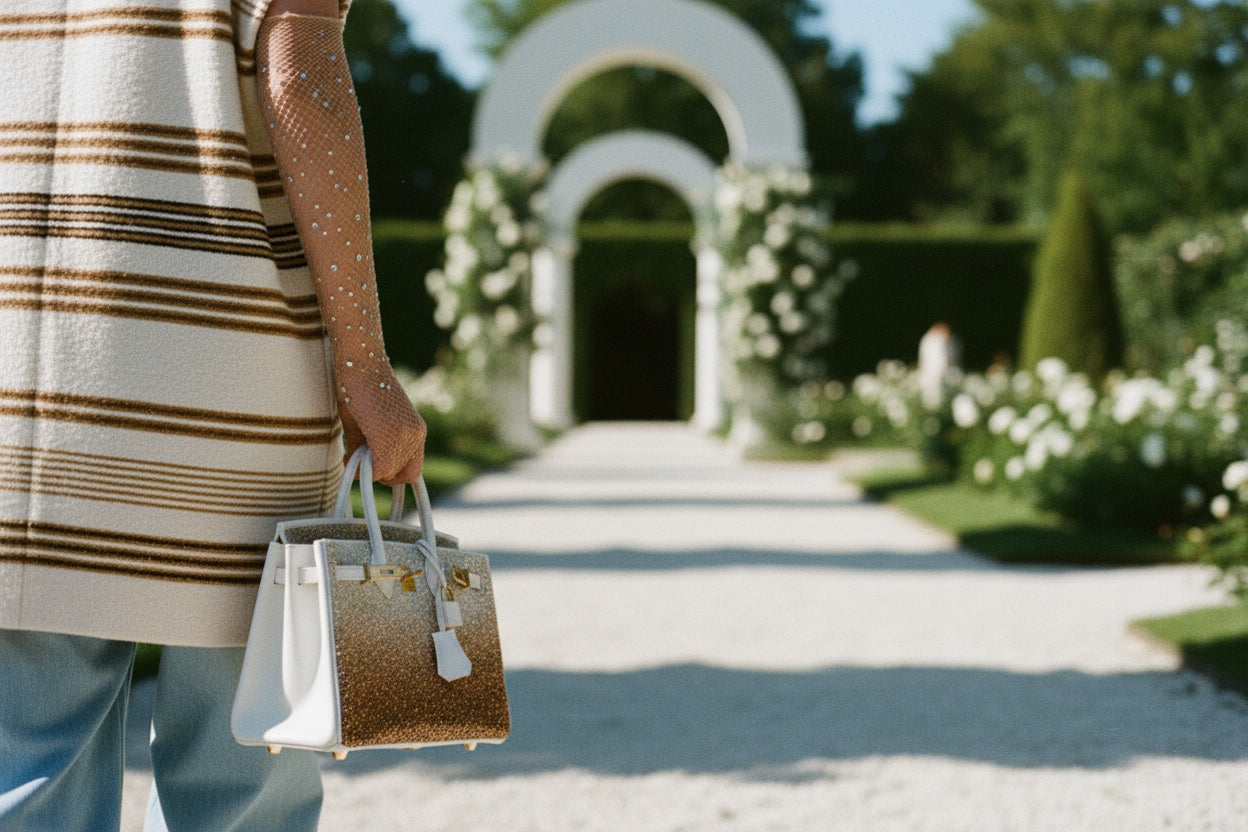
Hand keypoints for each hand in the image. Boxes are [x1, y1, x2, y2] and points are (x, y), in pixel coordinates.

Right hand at [338, 363, 426, 484]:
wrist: (359, 363)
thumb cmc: (358, 388)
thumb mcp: (364, 425)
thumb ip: (366, 448)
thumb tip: (358, 469)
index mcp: (415, 431)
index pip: (411, 469)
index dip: (389, 473)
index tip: (366, 462)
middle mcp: (416, 435)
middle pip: (405, 477)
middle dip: (380, 475)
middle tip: (358, 461)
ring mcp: (407, 436)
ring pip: (391, 474)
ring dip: (370, 471)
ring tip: (351, 453)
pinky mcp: (391, 436)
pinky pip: (380, 469)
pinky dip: (363, 470)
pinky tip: (348, 457)